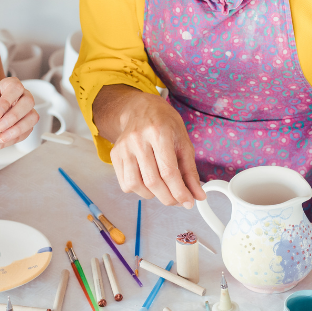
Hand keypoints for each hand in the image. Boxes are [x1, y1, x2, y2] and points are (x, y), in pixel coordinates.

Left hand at [0, 77, 38, 153]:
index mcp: (10, 86)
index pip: (15, 88)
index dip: (7, 101)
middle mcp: (22, 96)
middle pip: (28, 101)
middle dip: (13, 117)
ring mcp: (28, 110)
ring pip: (32, 118)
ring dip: (16, 130)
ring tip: (0, 138)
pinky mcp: (28, 125)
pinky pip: (25, 133)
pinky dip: (10, 141)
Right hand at [108, 93, 205, 207]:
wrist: (140, 109)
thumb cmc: (164, 123)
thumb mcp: (183, 141)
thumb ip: (190, 171)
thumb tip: (197, 195)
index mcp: (159, 132)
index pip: (169, 171)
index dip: (180, 191)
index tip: (188, 202)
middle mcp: (138, 139)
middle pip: (153, 181)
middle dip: (169, 198)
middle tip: (178, 200)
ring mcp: (123, 147)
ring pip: (136, 185)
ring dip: (153, 195)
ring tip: (163, 189)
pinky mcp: (114, 155)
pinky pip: (125, 184)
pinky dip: (139, 190)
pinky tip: (148, 182)